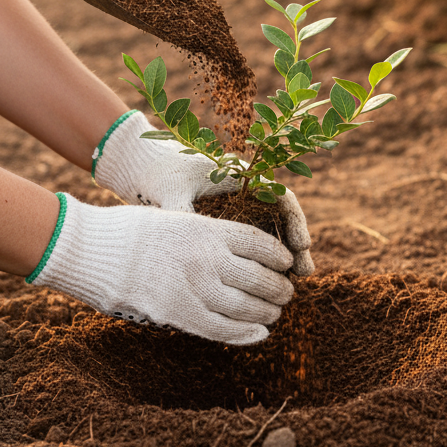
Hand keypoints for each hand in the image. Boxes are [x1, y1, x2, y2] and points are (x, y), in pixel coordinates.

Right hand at [28, 194, 294, 344]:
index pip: (260, 244)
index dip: (280, 256)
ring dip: (266, 313)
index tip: (289, 263)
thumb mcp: (178, 220)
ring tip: (275, 313)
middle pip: (259, 277)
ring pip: (246, 306)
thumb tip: (236, 254)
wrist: (89, 249)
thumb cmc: (131, 232)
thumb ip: (208, 236)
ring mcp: (193, 287)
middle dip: (279, 288)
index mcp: (209, 230)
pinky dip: (246, 334)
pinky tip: (261, 334)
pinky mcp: (177, 314)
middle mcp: (207, 258)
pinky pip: (221, 329)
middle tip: (287, 293)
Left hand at [93, 111, 313, 274]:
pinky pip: (254, 242)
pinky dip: (263, 259)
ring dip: (283, 255)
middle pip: (282, 218)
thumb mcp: (172, 194)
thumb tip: (193, 247)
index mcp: (241, 175)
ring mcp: (240, 205)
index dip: (295, 222)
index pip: (281, 197)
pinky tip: (266, 281)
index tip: (300, 246)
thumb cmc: (159, 174)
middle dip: (295, 245)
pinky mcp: (227, 222)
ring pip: (271, 231)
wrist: (141, 165)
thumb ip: (185, 216)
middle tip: (304, 273)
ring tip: (294, 281)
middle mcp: (247, 190)